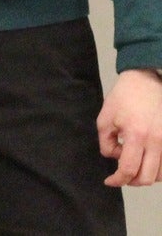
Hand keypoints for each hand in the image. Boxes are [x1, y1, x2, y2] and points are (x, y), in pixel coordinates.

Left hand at [99, 68, 161, 187]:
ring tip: (133, 165)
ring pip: (160, 175)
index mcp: (137, 135)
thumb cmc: (124, 97)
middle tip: (121, 175)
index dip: (118, 180)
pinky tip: (146, 160)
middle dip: (131, 181)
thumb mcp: (105, 118)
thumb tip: (115, 157)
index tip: (110, 181)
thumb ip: (107, 142)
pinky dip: (157, 169)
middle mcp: (157, 142)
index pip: (129, 169)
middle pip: (147, 177)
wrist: (146, 81)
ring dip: (145, 175)